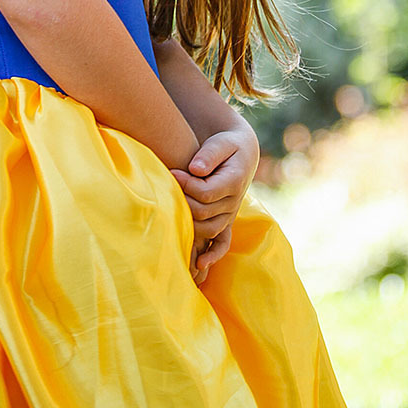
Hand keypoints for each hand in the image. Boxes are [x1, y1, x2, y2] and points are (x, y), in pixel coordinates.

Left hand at [172, 122, 258, 283]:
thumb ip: (209, 154)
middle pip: (203, 211)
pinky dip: (213, 255)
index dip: (186, 185)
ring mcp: (230, 214)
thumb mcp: (221, 142)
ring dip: (188, 221)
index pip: (206, 193)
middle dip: (182, 199)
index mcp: (234, 182)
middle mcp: (234, 202)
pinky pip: (222, 243)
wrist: (240, 152)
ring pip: (207, 228)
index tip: (172, 172)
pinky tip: (200, 264)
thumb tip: (195, 169)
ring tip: (172, 206)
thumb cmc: (226, 144)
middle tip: (167, 184)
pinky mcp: (225, 221)